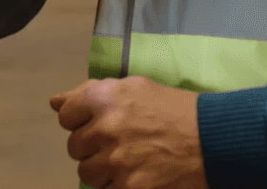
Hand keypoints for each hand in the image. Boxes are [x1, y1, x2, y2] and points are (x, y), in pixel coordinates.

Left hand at [49, 77, 205, 188]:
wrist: (212, 138)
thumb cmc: (173, 109)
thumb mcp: (134, 88)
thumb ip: (90, 93)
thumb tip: (54, 102)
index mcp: (104, 97)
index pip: (66, 116)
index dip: (81, 121)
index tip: (99, 124)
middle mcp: (106, 127)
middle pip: (74, 147)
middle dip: (93, 147)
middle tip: (119, 144)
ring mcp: (117, 161)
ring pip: (86, 173)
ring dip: (103, 170)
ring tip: (128, 161)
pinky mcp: (130, 188)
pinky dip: (118, 185)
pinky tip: (137, 175)